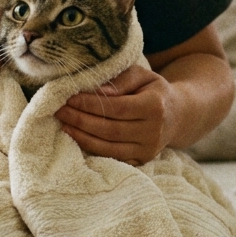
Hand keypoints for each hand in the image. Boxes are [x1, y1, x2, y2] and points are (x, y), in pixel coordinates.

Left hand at [54, 64, 178, 165]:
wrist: (177, 115)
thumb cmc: (153, 90)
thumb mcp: (142, 75)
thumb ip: (121, 80)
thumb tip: (99, 92)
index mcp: (155, 107)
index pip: (116, 107)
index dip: (90, 104)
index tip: (68, 97)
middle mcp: (154, 132)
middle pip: (109, 129)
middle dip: (80, 120)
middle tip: (58, 110)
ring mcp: (148, 150)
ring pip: (108, 147)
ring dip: (81, 136)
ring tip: (62, 124)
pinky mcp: (142, 161)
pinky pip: (112, 157)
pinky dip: (91, 149)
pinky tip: (76, 138)